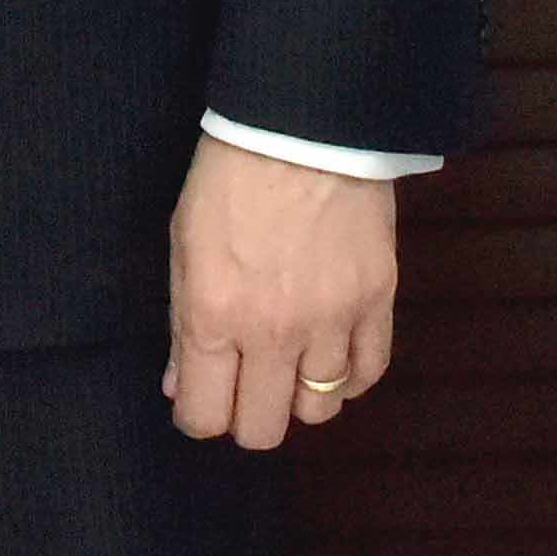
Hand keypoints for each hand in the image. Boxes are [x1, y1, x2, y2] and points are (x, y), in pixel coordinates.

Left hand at [162, 133, 395, 447]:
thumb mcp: (184, 243)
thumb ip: (181, 321)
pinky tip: (329, 356)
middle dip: (245, 418)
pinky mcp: (377, 304)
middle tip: (241, 387)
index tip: (198, 401)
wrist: (302, 126)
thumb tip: (179, 385)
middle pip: (263, 429)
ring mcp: (331, 322)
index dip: (196, 417)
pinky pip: (367, 376)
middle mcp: (272, 331)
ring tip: (286, 365)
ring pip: (318, 411)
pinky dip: (346, 378)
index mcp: (213, 314)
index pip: (204, 415)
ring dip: (297, 396)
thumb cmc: (229, 178)